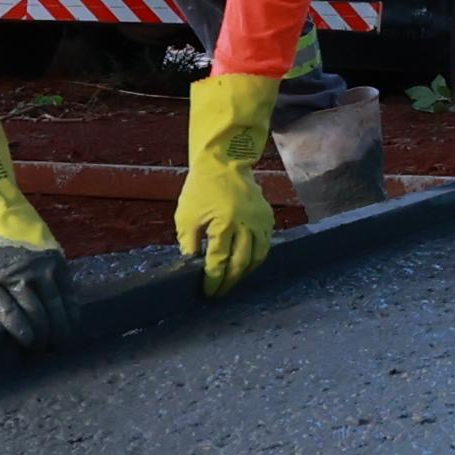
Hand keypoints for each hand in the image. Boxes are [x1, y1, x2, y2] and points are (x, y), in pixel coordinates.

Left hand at [177, 71, 279, 296]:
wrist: (224, 162)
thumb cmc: (202, 188)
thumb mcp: (187, 216)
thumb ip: (190, 243)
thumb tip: (193, 264)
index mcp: (224, 225)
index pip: (219, 262)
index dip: (213, 280)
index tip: (208, 292)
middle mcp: (246, 226)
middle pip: (241, 264)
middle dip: (229, 282)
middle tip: (221, 293)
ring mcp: (260, 222)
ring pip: (258, 257)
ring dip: (245, 273)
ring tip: (234, 281)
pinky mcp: (267, 217)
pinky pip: (265, 244)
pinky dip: (256, 257)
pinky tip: (246, 262)